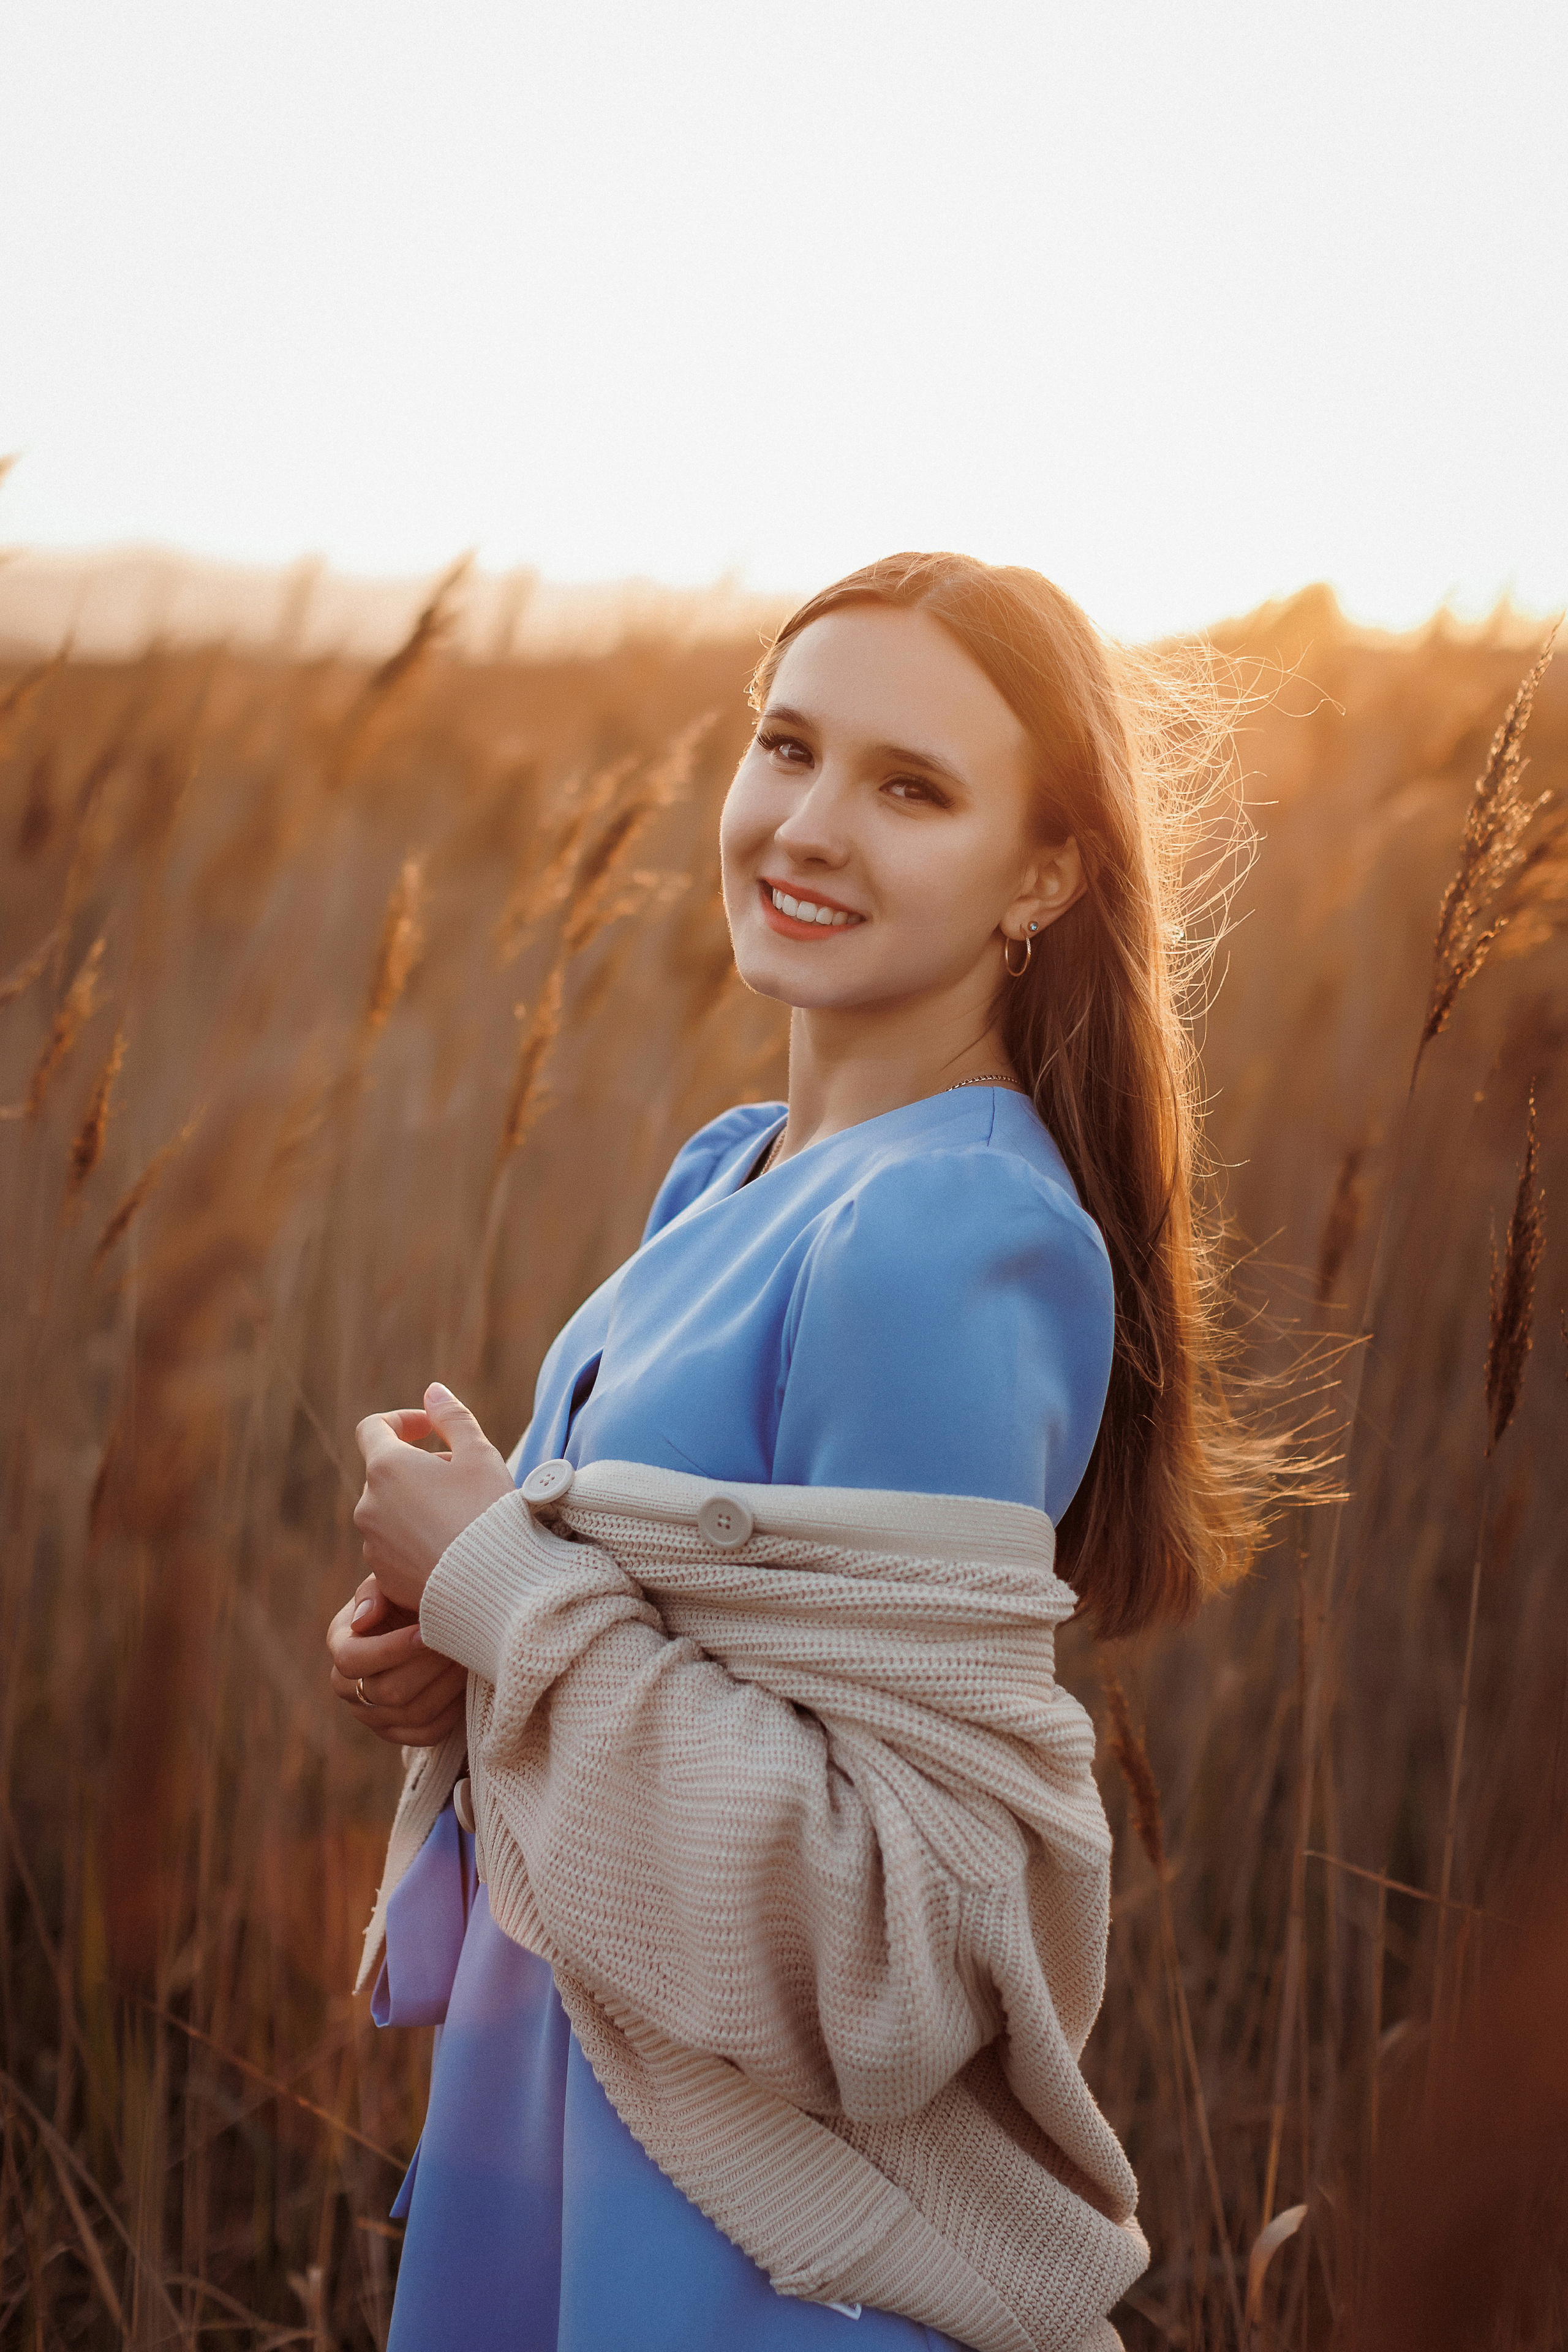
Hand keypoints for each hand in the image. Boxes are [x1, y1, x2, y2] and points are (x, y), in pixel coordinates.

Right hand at [326, 1573, 467, 1746]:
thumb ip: (375, 1593)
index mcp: (342, 1644)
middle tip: (458, 1644)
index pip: (351, 1659)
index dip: (389, 1649)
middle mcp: (348, 1685)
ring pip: (410, 1714)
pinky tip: (467, 1686)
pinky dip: (451, 1712)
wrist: (432, 1621)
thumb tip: (362, 1621)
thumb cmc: (409, 1597)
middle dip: (427, 1666)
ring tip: (467, 1659)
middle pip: (385, 1691)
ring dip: (445, 1686)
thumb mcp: (390, 1583)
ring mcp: (371, 1714)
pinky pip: (427, 1734)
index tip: (425, 1632)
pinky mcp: (398, 1732)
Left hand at [352, 1381, 514, 1614]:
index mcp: (387, 1467)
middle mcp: (368, 1505)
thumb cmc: (488, 1513)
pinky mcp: (384, 1578)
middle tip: (468, 1480)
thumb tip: (432, 1391)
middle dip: (422, 1468)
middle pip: (388, 1473)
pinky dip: (419, 1541)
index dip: (402, 1421)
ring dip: (420, 1505)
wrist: (492, 1589)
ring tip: (465, 1518)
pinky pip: (397, 1548)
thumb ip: (452, 1416)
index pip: (372, 1428)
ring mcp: (372, 1545)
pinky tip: (455, 1552)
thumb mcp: (479, 1454)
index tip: (431, 1429)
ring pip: (393, 1512)